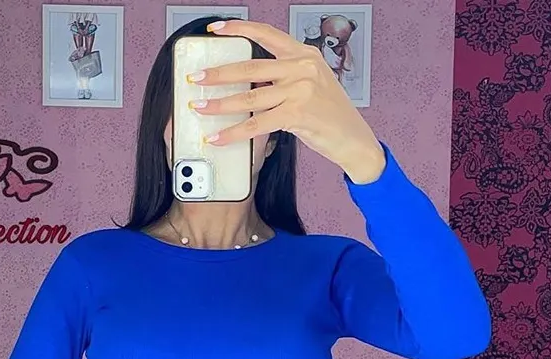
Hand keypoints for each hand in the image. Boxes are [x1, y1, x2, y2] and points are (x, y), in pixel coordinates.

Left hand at [191, 20, 385, 184]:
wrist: (353, 139)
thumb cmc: (331, 115)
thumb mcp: (311, 86)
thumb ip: (284, 79)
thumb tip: (249, 82)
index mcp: (304, 55)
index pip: (267, 34)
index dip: (240, 28)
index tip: (216, 29)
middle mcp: (302, 67)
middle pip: (250, 66)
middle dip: (218, 73)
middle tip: (196, 78)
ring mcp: (300, 89)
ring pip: (249, 96)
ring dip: (220, 104)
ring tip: (199, 108)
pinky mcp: (297, 113)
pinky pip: (257, 124)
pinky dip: (234, 132)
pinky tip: (219, 137)